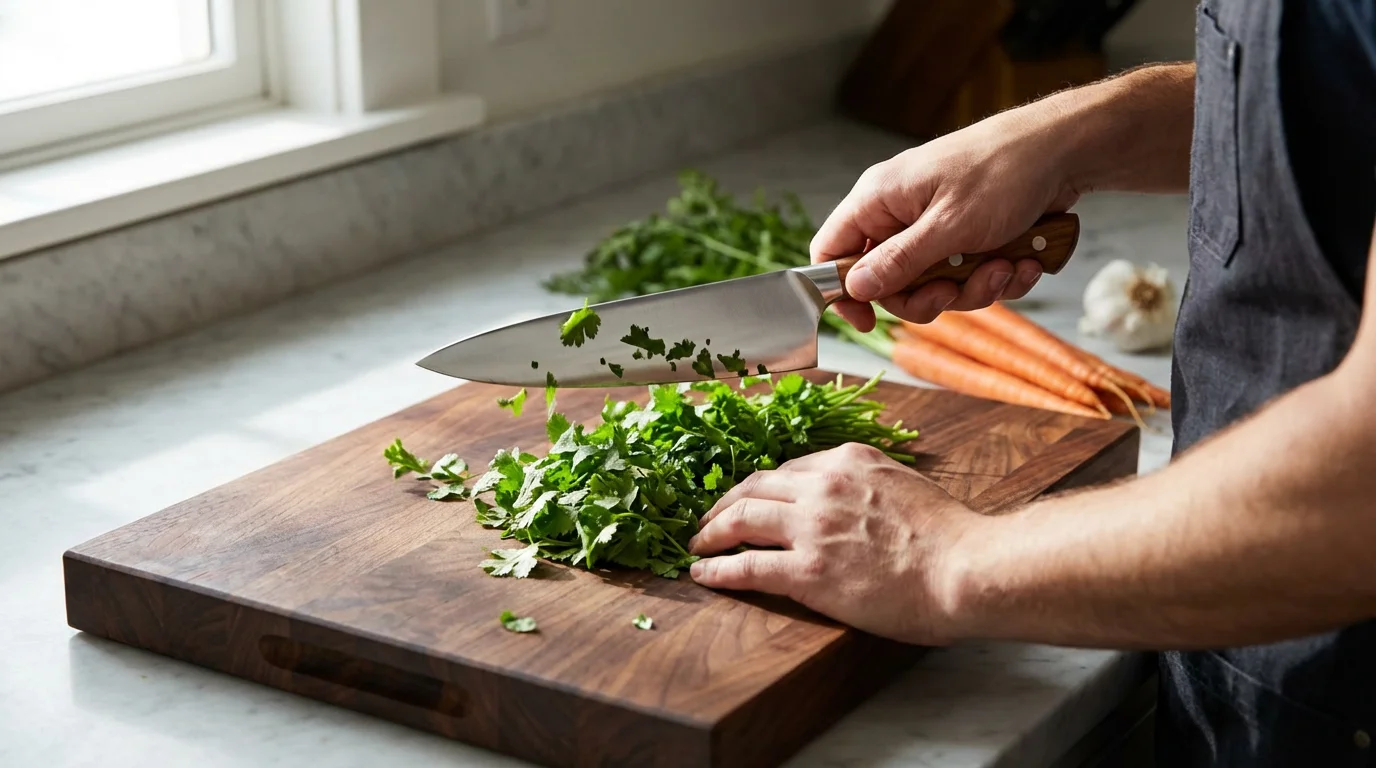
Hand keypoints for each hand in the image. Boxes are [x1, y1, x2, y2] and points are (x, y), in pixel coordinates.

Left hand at [686, 443, 983, 644]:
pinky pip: (747, 566)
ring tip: (697, 545)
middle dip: (724, 503)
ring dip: (711, 532)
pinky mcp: (808, 572)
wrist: (967, 569)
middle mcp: (823, 486)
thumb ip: (871, 485)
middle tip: (708, 520)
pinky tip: (703, 574)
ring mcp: (812, 528)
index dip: (760, 487)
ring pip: (741, 519)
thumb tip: (858, 499)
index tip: (748, 499)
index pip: (788, 469)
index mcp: (849, 461)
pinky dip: (718, 569)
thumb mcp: (905, 485)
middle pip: (754, 487)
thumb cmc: (951, 538)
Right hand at [812, 105, 1082, 330]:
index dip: (841, 290)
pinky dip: (998, 276)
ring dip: (974, 287)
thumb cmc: (1004, 172)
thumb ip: (898, 262)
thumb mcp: (949, 225)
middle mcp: (901, 213)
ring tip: (1007, 266)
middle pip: (888, 282)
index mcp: (880, 199)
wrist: (1066, 151)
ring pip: (934, 285)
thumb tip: (854, 287)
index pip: (832, 251)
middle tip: (956, 290)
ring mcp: (935, 226)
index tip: (866, 319)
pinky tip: (1026, 261)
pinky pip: (968, 277)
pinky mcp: (968, 236)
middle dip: (929, 296)